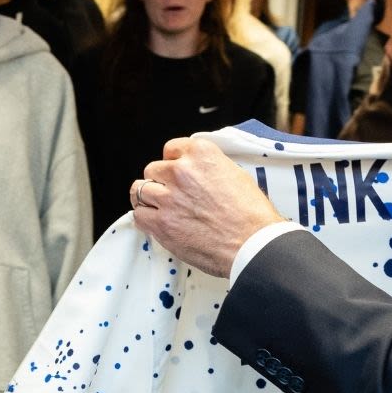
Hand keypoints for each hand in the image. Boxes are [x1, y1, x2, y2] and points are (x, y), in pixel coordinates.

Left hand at [129, 136, 284, 277]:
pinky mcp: (161, 224)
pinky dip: (145, 219)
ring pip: (139, 190)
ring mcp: (169, 198)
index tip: (174, 170)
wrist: (252, 244)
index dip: (172, 162)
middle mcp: (182, 172)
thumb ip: (210, 168)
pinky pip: (138, 215)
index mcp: (202, 155)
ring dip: (148, 199)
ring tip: (159, 208)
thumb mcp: (236, 175)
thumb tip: (199, 172)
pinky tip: (156, 223)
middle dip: (160, 181)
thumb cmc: (251, 215)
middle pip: (152, 169)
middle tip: (170, 193)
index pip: (171, 148)